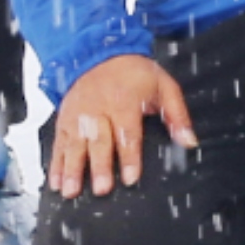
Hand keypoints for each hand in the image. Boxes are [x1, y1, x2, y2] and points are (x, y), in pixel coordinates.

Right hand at [43, 53, 197, 197]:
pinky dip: (56, 163)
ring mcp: (78, 113)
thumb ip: (177, 115)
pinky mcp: (65, 118)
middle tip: (101, 189)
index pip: (128, 132)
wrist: (102, 52)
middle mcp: (98, 107)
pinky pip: (59, 142)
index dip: (130, 156)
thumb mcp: (164, 86)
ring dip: (71, 168)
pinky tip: (55, 182)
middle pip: (99, 140)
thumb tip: (189, 141)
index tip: (131, 178)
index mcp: (125, 99)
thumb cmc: (136, 74)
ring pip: (74, 143)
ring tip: (70, 191)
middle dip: (99, 166)